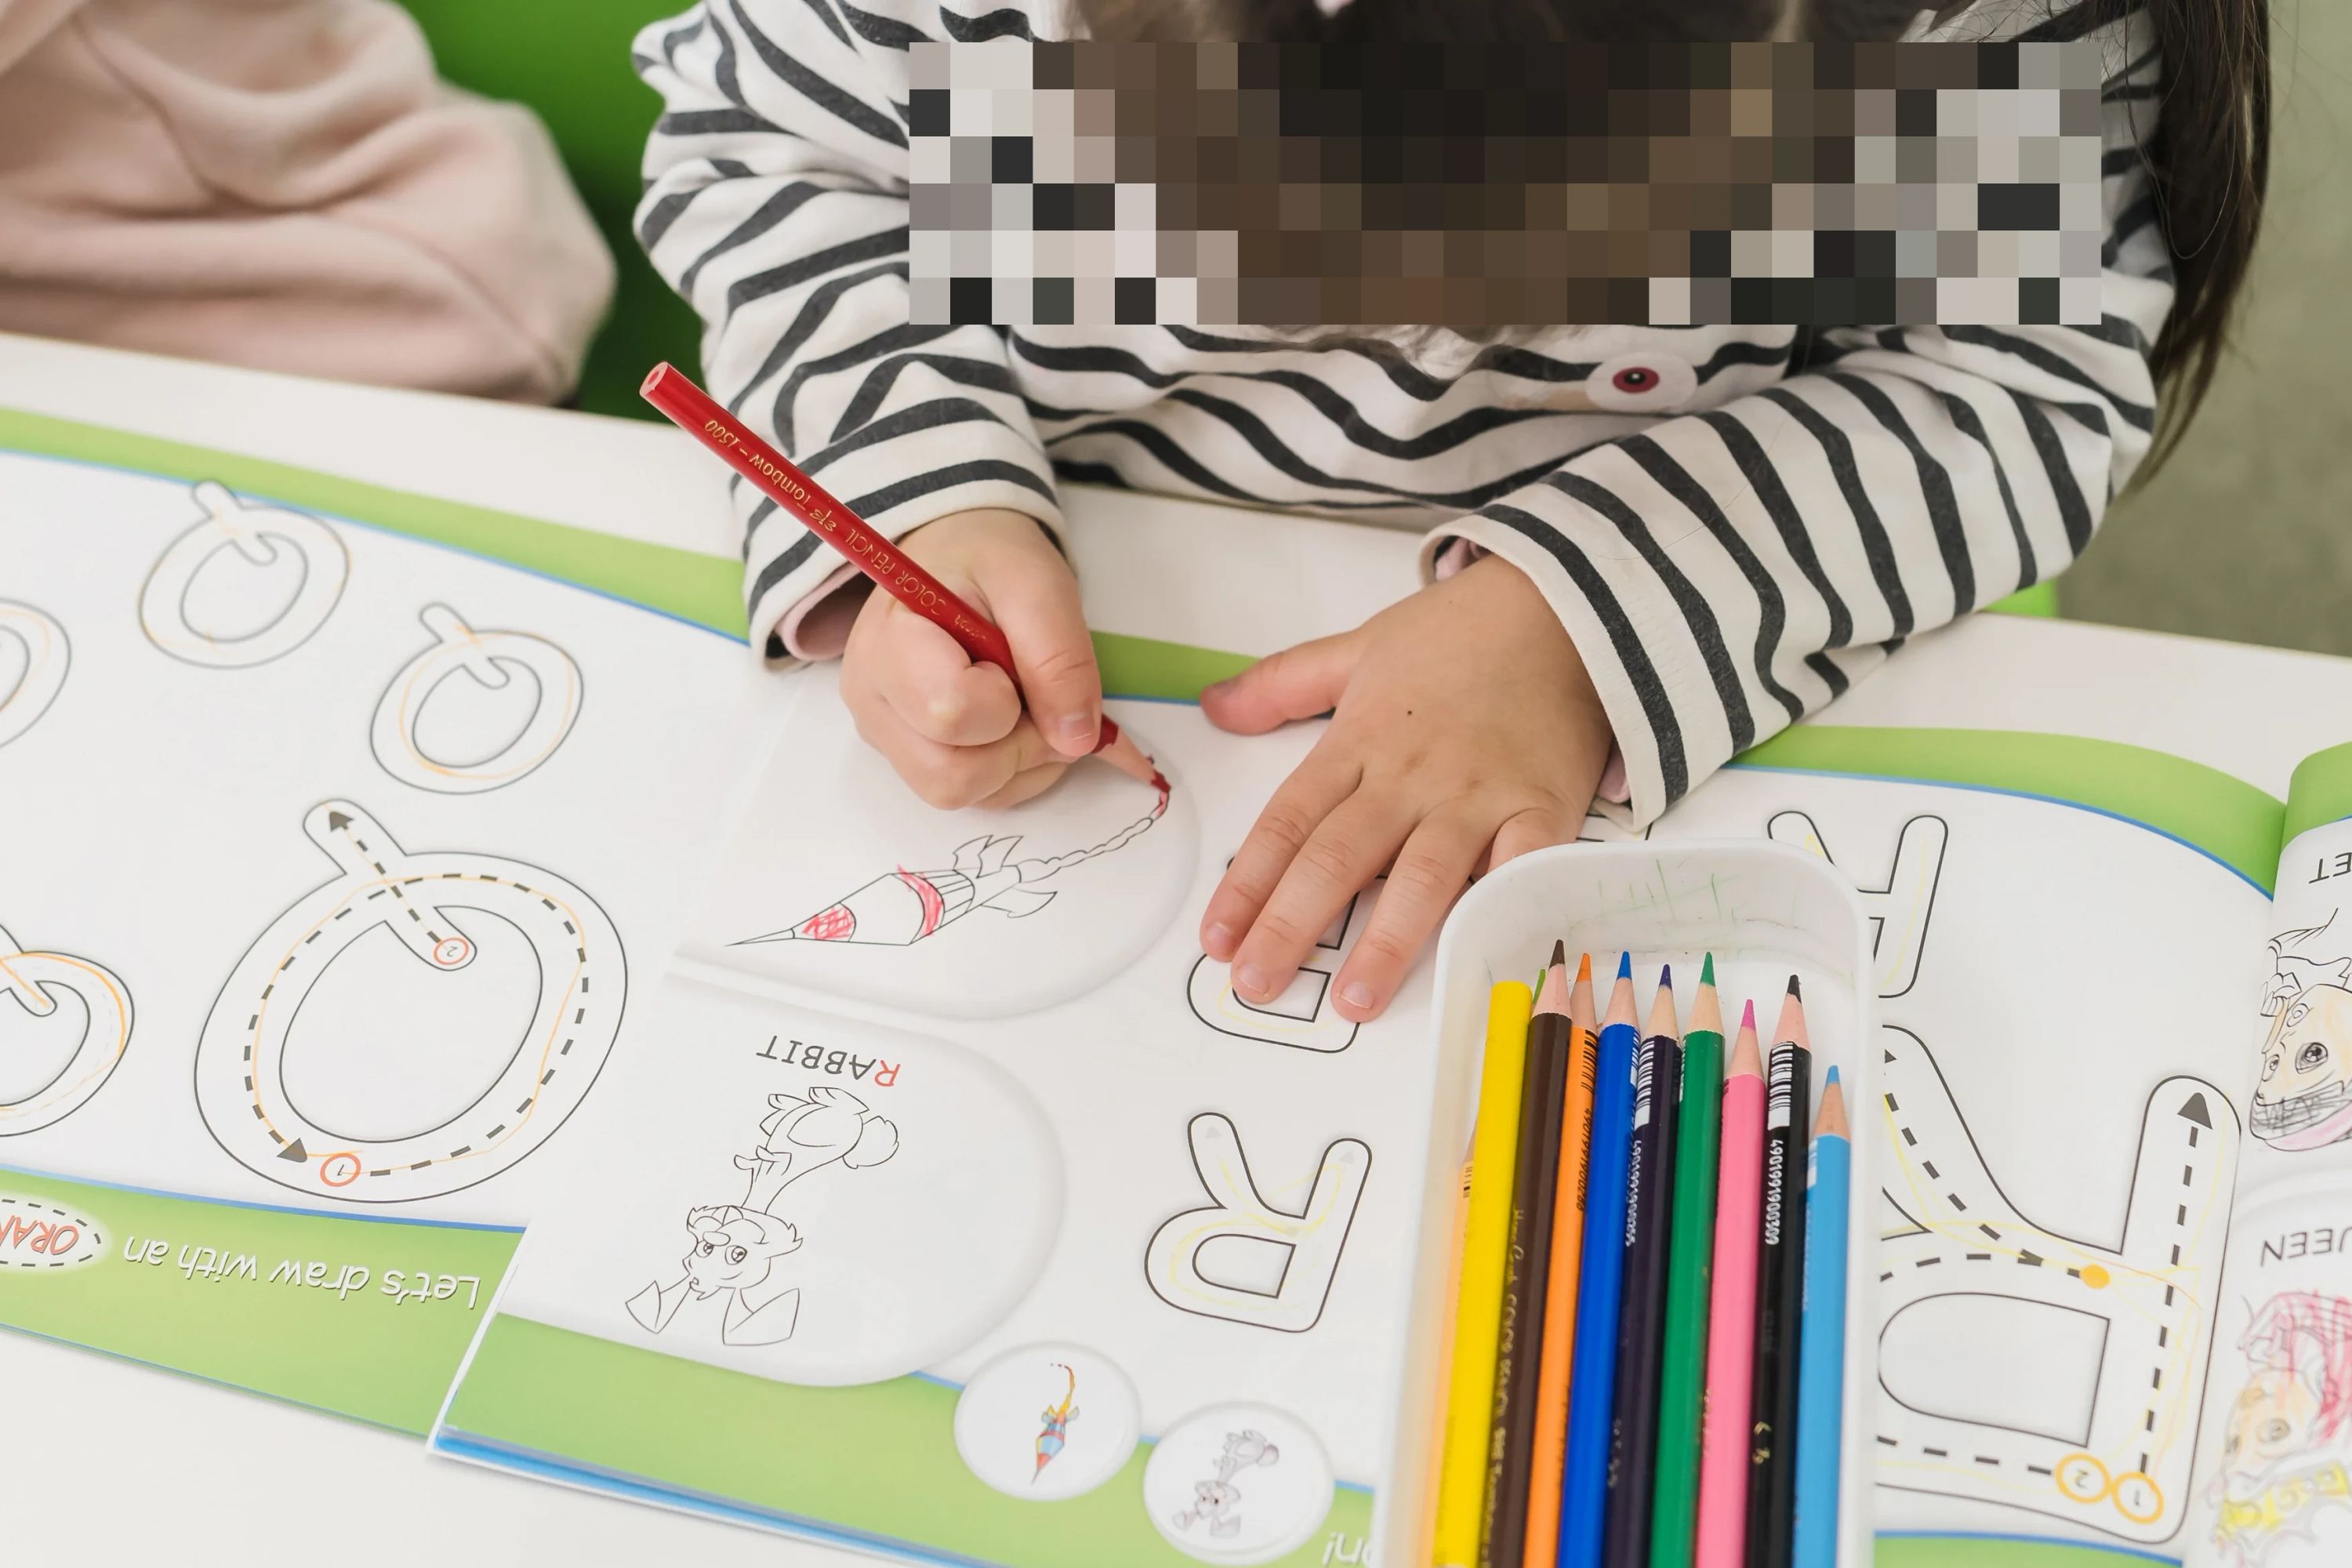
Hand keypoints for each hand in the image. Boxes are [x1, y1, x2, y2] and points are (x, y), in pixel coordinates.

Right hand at [838, 508, 1101, 810]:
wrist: (959, 557)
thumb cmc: (988, 559)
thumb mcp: (1035, 581)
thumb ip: (1059, 655)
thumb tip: (1075, 740)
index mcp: (887, 644)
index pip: (949, 714)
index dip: (1005, 701)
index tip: (1010, 656)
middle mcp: (873, 702)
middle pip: (950, 777)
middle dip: (1017, 745)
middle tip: (1033, 691)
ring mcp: (889, 738)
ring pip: (963, 794)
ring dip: (1022, 761)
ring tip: (1027, 700)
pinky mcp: (913, 758)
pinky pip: (975, 797)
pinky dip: (1016, 771)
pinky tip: (1019, 722)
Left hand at [1198, 556, 1610, 1021]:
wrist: (1564, 604)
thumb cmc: (1460, 633)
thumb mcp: (1359, 646)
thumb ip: (1282, 685)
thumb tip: (1213, 706)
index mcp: (1359, 742)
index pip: (1289, 822)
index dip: (1248, 884)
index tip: (1216, 939)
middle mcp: (1410, 776)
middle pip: (1339, 857)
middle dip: (1292, 926)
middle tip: (1256, 984)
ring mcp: (1478, 796)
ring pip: (1422, 875)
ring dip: (1385, 941)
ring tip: (1353, 999)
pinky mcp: (1542, 809)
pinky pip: (1519, 869)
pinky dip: (1498, 911)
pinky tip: (1473, 957)